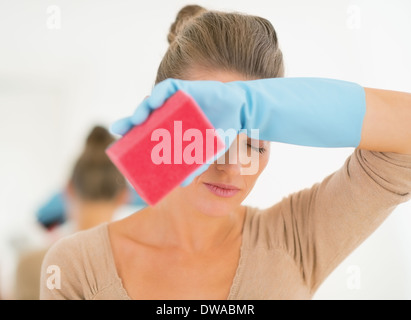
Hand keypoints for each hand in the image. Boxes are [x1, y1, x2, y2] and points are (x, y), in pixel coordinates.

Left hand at [110, 78, 245, 185]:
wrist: (238, 113)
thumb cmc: (219, 132)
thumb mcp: (205, 152)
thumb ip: (194, 166)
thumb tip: (182, 185)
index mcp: (171, 127)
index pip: (146, 129)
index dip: (132, 134)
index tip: (119, 140)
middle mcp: (170, 112)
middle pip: (145, 115)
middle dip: (131, 121)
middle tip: (122, 129)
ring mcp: (176, 100)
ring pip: (153, 102)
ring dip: (143, 109)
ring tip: (137, 119)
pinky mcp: (185, 88)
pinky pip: (168, 89)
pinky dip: (160, 94)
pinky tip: (155, 101)